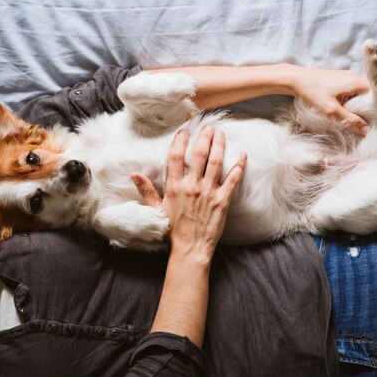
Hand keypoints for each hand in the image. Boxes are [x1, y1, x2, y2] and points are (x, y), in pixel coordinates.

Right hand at [131, 126, 246, 260]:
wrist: (190, 249)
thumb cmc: (173, 231)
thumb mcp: (156, 210)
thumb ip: (146, 190)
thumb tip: (133, 175)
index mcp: (175, 187)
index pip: (175, 157)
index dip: (180, 141)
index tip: (184, 131)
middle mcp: (192, 186)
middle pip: (199, 154)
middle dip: (204, 137)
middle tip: (208, 127)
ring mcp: (208, 192)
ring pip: (215, 162)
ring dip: (219, 145)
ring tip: (221, 134)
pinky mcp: (222, 200)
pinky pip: (233, 179)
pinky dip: (239, 166)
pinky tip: (243, 155)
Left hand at [287, 65, 376, 132]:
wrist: (296, 79)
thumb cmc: (312, 92)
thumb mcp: (330, 110)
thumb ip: (349, 120)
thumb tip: (367, 131)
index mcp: (358, 83)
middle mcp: (358, 78)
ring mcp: (352, 79)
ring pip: (374, 92)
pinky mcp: (346, 81)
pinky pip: (365, 91)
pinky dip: (374, 99)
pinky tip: (375, 107)